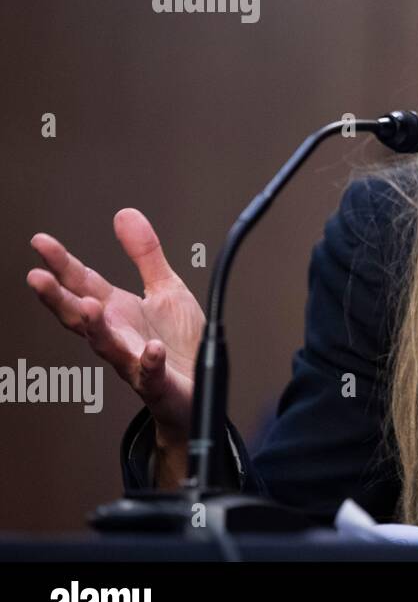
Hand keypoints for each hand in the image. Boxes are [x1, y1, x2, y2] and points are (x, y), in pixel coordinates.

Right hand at [26, 209, 203, 447]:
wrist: (196, 387)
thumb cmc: (177, 342)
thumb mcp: (164, 288)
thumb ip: (145, 254)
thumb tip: (124, 214)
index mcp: (116, 311)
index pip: (82, 283)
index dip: (61, 263)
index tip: (40, 242)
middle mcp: (118, 335)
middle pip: (81, 315)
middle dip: (58, 298)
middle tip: (37, 277)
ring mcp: (134, 360)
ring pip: (107, 346)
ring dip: (96, 328)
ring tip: (89, 306)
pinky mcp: (158, 383)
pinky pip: (151, 373)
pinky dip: (149, 362)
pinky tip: (150, 350)